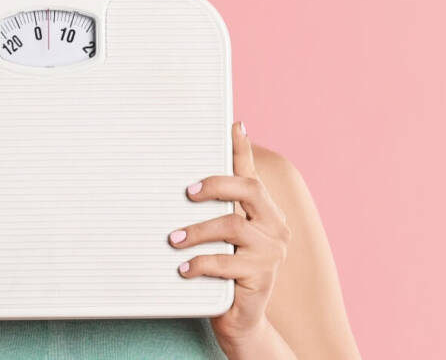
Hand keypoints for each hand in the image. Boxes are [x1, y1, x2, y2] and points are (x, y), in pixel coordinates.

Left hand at [167, 121, 291, 348]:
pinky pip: (227, 263)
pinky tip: (183, 268)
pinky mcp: (261, 277)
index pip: (251, 172)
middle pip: (249, 190)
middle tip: (187, 193)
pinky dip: (201, 263)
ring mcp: (270, 251)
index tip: (233, 125)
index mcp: (263, 210)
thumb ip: (210, 209)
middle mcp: (273, 225)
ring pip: (233, 226)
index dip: (242, 147)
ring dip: (197, 231)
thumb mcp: (218, 237)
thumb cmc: (223, 271)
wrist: (240, 320)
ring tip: (172, 239)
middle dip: (216, 184)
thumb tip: (183, 181)